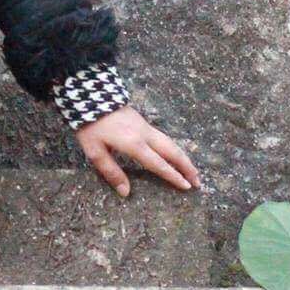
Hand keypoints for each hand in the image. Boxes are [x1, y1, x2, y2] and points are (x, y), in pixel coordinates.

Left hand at [74, 106, 200, 197]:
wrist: (91, 96)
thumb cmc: (91, 126)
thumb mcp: (95, 152)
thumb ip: (112, 172)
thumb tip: (126, 193)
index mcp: (134, 144)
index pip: (159, 164)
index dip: (173, 176)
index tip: (187, 187)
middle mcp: (145, 135)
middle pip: (172, 151)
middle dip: (187, 167)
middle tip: (198, 182)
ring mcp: (146, 127)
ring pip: (171, 143)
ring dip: (183, 157)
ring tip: (193, 171)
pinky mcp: (143, 122)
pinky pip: (165, 138)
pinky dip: (175, 149)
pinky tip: (175, 155)